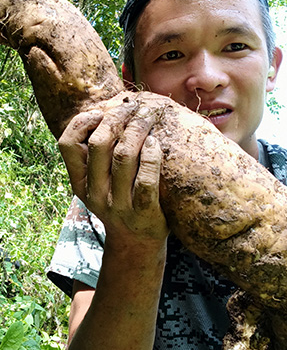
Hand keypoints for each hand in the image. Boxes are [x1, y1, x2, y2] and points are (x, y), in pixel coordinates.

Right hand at [58, 101, 167, 243]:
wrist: (137, 242)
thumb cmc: (121, 201)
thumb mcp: (99, 182)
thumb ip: (97, 156)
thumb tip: (110, 110)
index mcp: (80, 183)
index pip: (67, 144)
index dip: (83, 121)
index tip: (102, 111)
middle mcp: (95, 193)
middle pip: (99, 143)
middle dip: (118, 118)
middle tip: (134, 107)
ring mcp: (119, 203)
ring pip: (124, 155)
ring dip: (138, 129)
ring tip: (148, 117)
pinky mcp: (144, 211)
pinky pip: (146, 178)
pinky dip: (152, 155)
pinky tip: (156, 142)